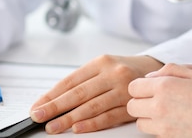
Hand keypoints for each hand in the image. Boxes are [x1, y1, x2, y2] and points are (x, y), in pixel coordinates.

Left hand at [30, 55, 163, 133]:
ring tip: (54, 127)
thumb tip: (53, 100)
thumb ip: (83, 81)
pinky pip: (109, 117)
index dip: (51, 95)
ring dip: (70, 119)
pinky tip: (78, 128)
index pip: (70, 81)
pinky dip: (92, 124)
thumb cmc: (124, 70)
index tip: (37, 106)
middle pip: (79, 93)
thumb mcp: (104, 67)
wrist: (155, 71)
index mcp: (101, 62)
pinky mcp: (132, 105)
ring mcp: (124, 89)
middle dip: (55, 107)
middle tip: (39, 116)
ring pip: (92, 106)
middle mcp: (112, 74)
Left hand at [127, 64, 191, 137]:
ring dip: (148, 117)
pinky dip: (159, 128)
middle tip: (154, 100)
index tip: (149, 88)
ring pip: (140, 123)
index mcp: (164, 87)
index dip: (140, 87)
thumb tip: (149, 77)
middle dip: (140, 102)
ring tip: (165, 112)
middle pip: (132, 106)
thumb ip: (169, 70)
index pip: (133, 87)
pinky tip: (173, 121)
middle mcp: (159, 107)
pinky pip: (154, 134)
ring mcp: (163, 126)